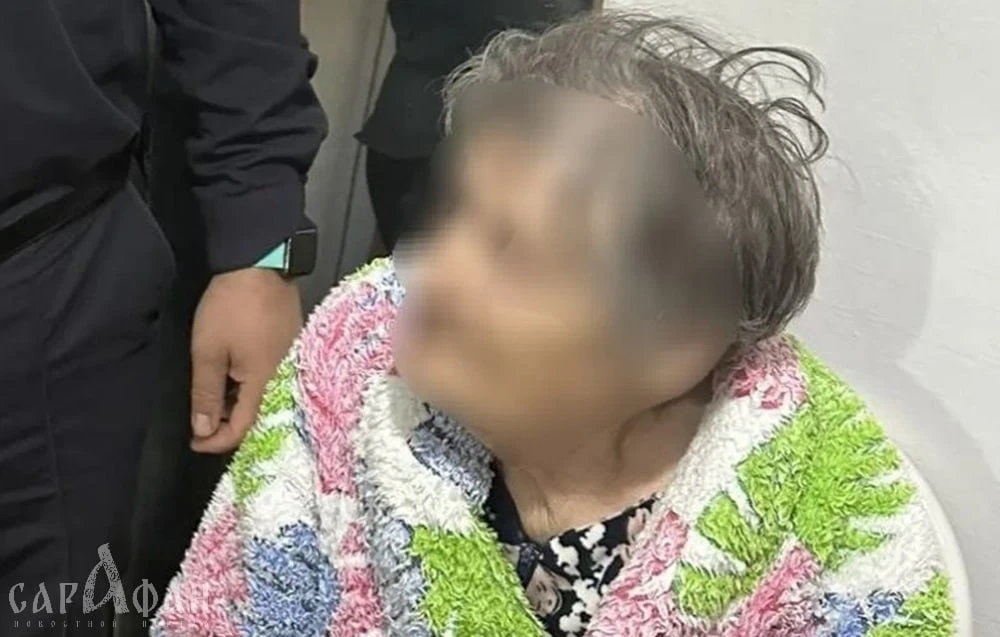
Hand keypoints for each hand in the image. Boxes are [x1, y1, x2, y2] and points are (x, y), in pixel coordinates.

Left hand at [189, 268, 301, 452]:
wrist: (261, 263)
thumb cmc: (232, 306)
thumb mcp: (208, 351)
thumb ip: (207, 394)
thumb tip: (204, 430)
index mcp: (264, 381)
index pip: (243, 427)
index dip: (216, 440)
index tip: (193, 440)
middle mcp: (283, 375)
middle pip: (256, 412)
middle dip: (226, 420)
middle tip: (199, 416)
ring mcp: (290, 358)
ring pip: (262, 393)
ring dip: (237, 399)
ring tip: (212, 390)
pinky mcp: (290, 342)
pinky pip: (270, 374)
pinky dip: (248, 380)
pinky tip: (232, 369)